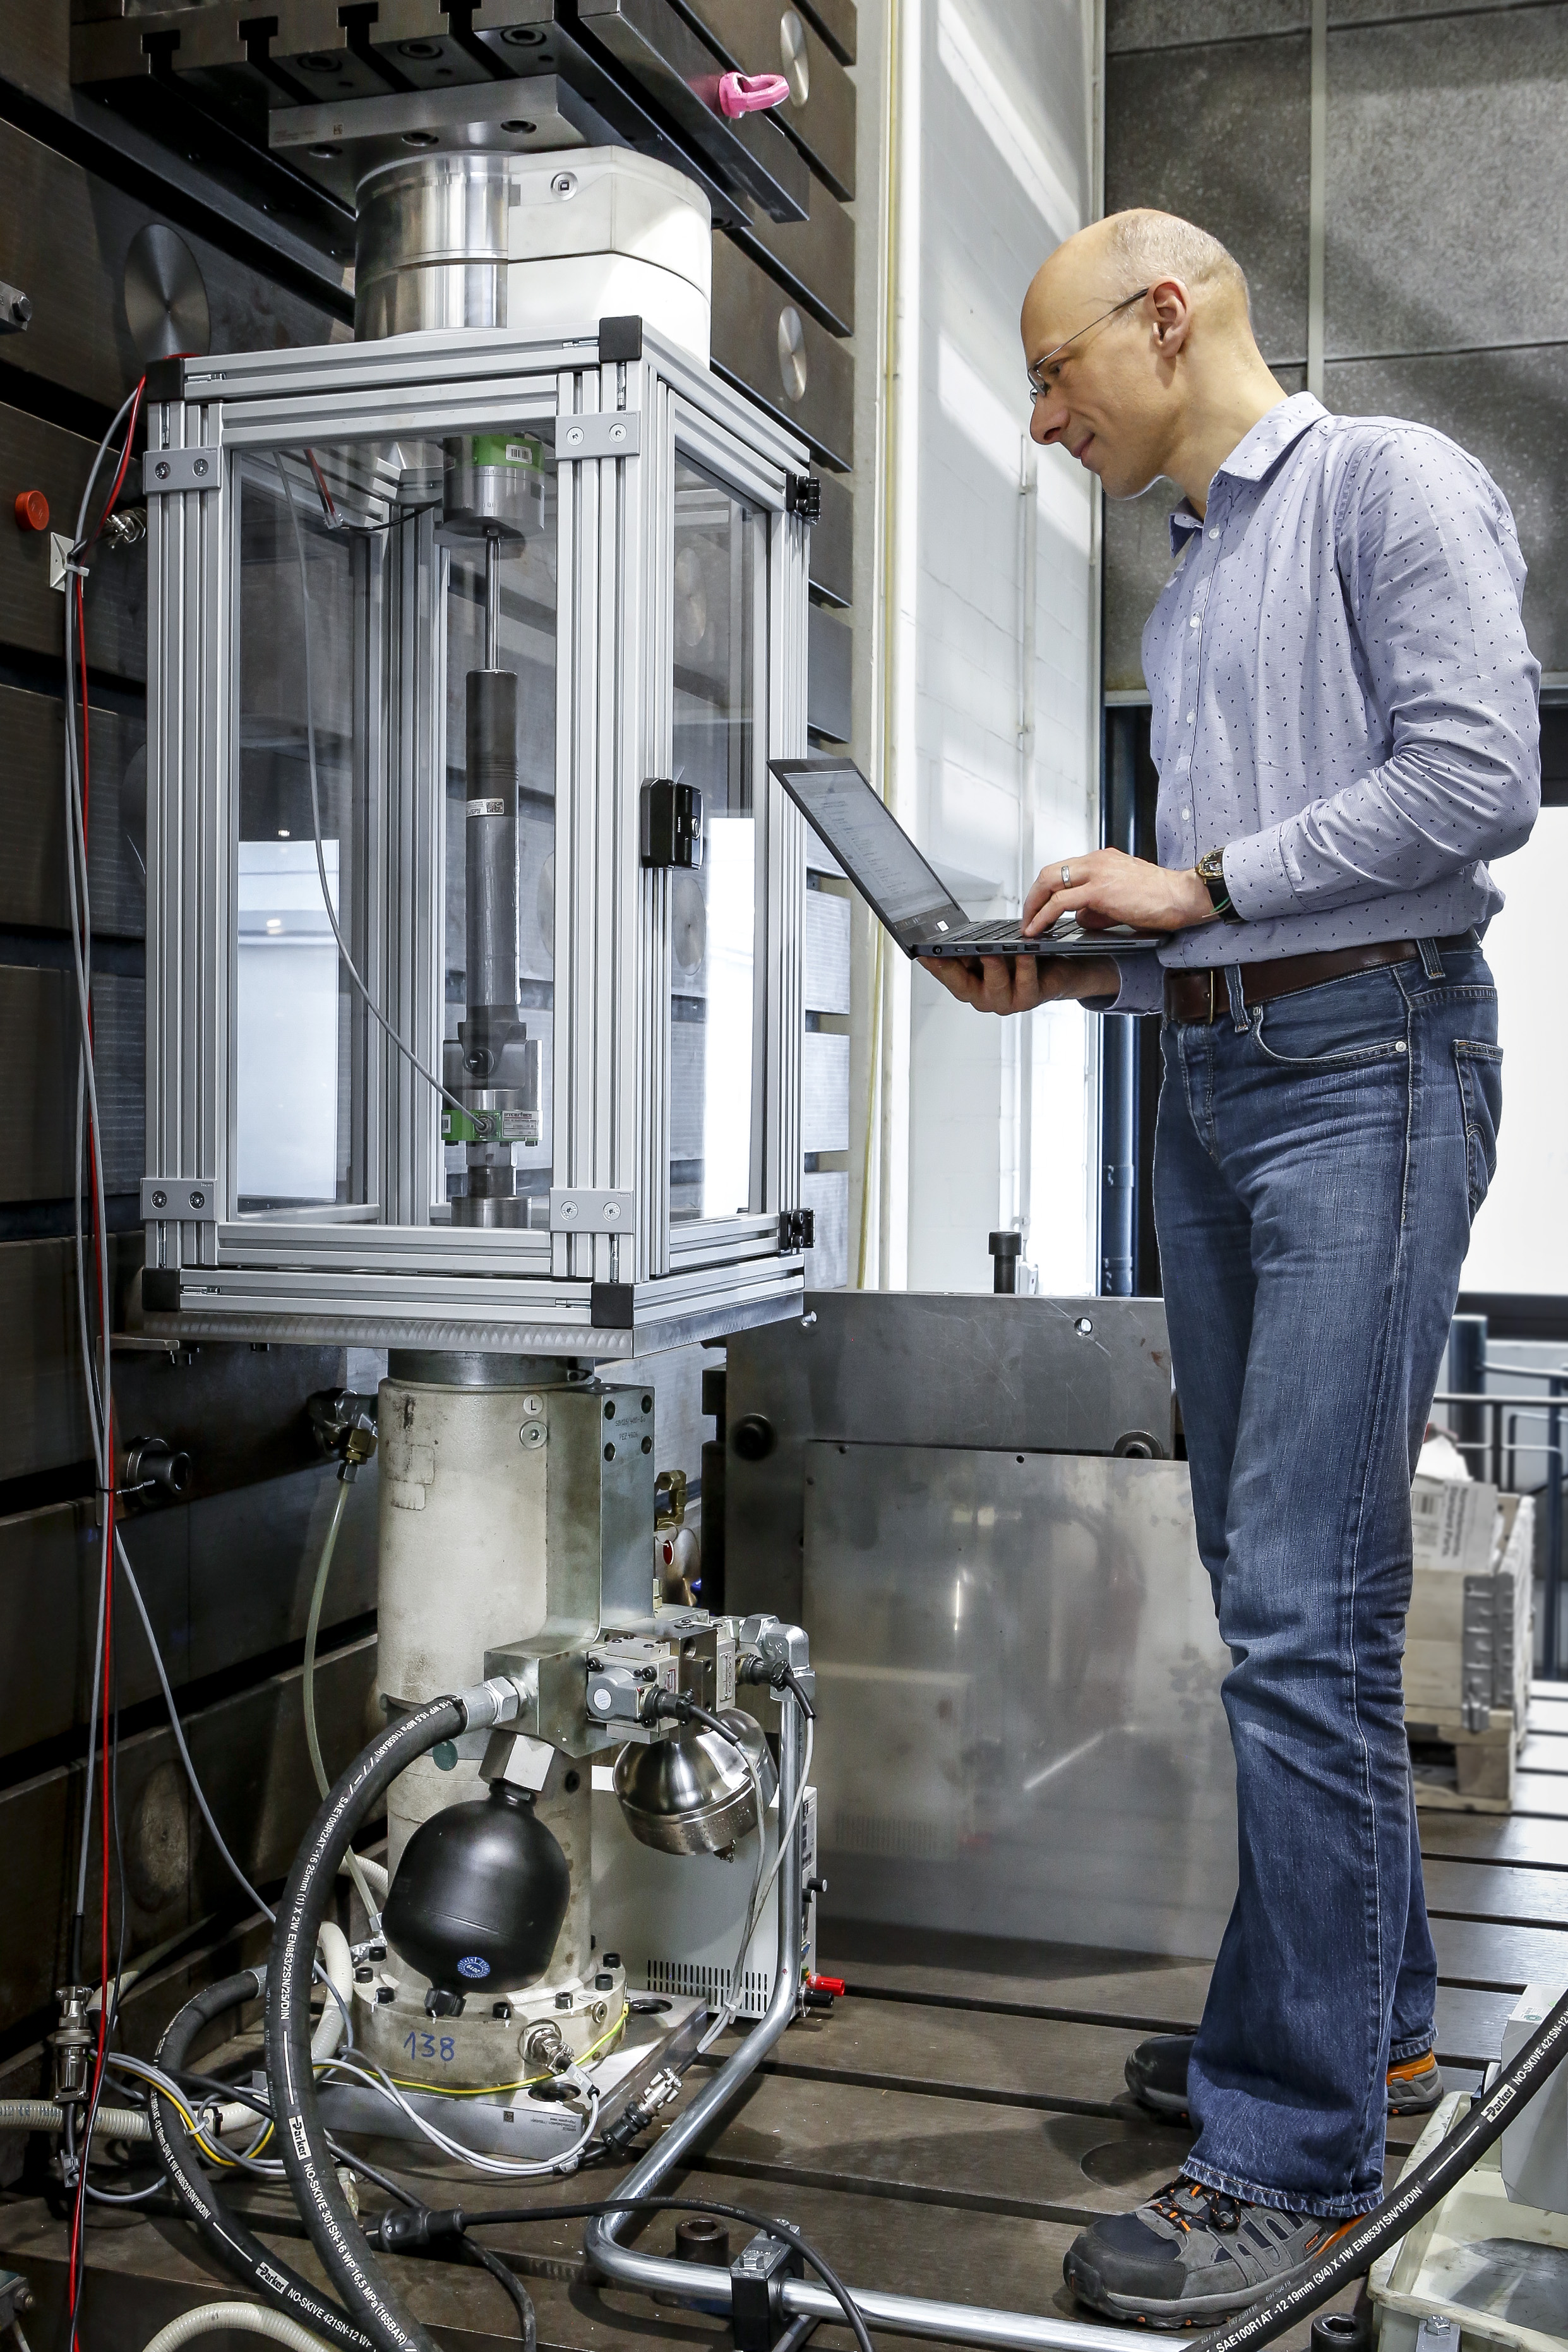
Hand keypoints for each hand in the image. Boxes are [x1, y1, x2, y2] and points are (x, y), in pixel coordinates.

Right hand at [919, 951, 1119, 1016]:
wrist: (1056, 968)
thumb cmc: (1019, 957)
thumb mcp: (989, 950)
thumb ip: (968, 949)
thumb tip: (944, 938)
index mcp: (969, 984)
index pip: (945, 975)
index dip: (933, 966)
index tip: (922, 952)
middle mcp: (984, 997)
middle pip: (963, 986)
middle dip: (952, 970)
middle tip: (944, 954)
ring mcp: (1006, 1001)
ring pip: (994, 986)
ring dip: (992, 968)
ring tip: (989, 951)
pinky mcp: (1028, 999)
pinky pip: (1025, 983)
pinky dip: (1024, 967)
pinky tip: (1024, 952)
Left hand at [1024, 847, 1213, 935]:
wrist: (1183, 895)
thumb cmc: (1161, 898)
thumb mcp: (1122, 900)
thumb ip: (1098, 907)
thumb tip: (1080, 918)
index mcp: (1103, 859)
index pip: (1063, 869)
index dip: (1046, 888)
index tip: (1038, 905)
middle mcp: (1097, 860)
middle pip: (1049, 873)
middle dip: (1033, 896)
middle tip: (1027, 916)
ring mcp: (1097, 872)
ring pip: (1049, 883)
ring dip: (1033, 906)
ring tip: (1028, 926)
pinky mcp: (1099, 890)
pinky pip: (1060, 902)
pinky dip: (1044, 916)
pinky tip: (1038, 929)